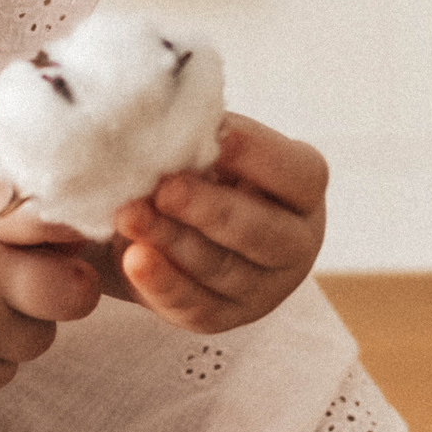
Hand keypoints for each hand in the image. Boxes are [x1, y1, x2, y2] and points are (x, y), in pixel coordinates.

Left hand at [106, 115, 328, 334]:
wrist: (165, 219)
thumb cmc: (195, 165)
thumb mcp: (206, 145)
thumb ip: (199, 133)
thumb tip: (170, 115)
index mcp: (303, 189)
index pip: (297, 174)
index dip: (257, 154)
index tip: (212, 131)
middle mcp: (295, 244)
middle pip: (264, 234)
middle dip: (212, 210)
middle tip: (165, 188)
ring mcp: (263, 288)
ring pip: (224, 270)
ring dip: (173, 242)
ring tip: (129, 215)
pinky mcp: (222, 317)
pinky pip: (195, 306)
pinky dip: (162, 283)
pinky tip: (135, 259)